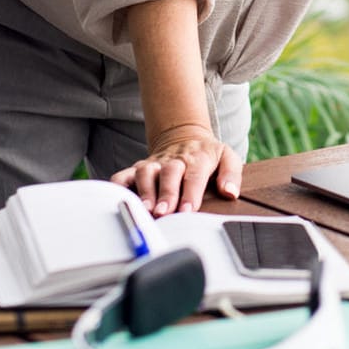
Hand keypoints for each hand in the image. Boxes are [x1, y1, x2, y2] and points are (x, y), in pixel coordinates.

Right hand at [110, 122, 241, 215]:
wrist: (184, 136)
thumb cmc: (206, 154)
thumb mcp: (227, 157)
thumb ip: (231, 174)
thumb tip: (230, 192)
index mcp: (197, 158)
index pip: (194, 175)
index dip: (190, 193)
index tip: (187, 210)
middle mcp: (173, 160)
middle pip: (168, 174)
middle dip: (166, 193)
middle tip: (164, 212)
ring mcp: (153, 164)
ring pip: (145, 173)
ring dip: (145, 191)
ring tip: (146, 210)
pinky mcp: (137, 170)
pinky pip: (122, 176)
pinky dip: (117, 188)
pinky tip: (118, 201)